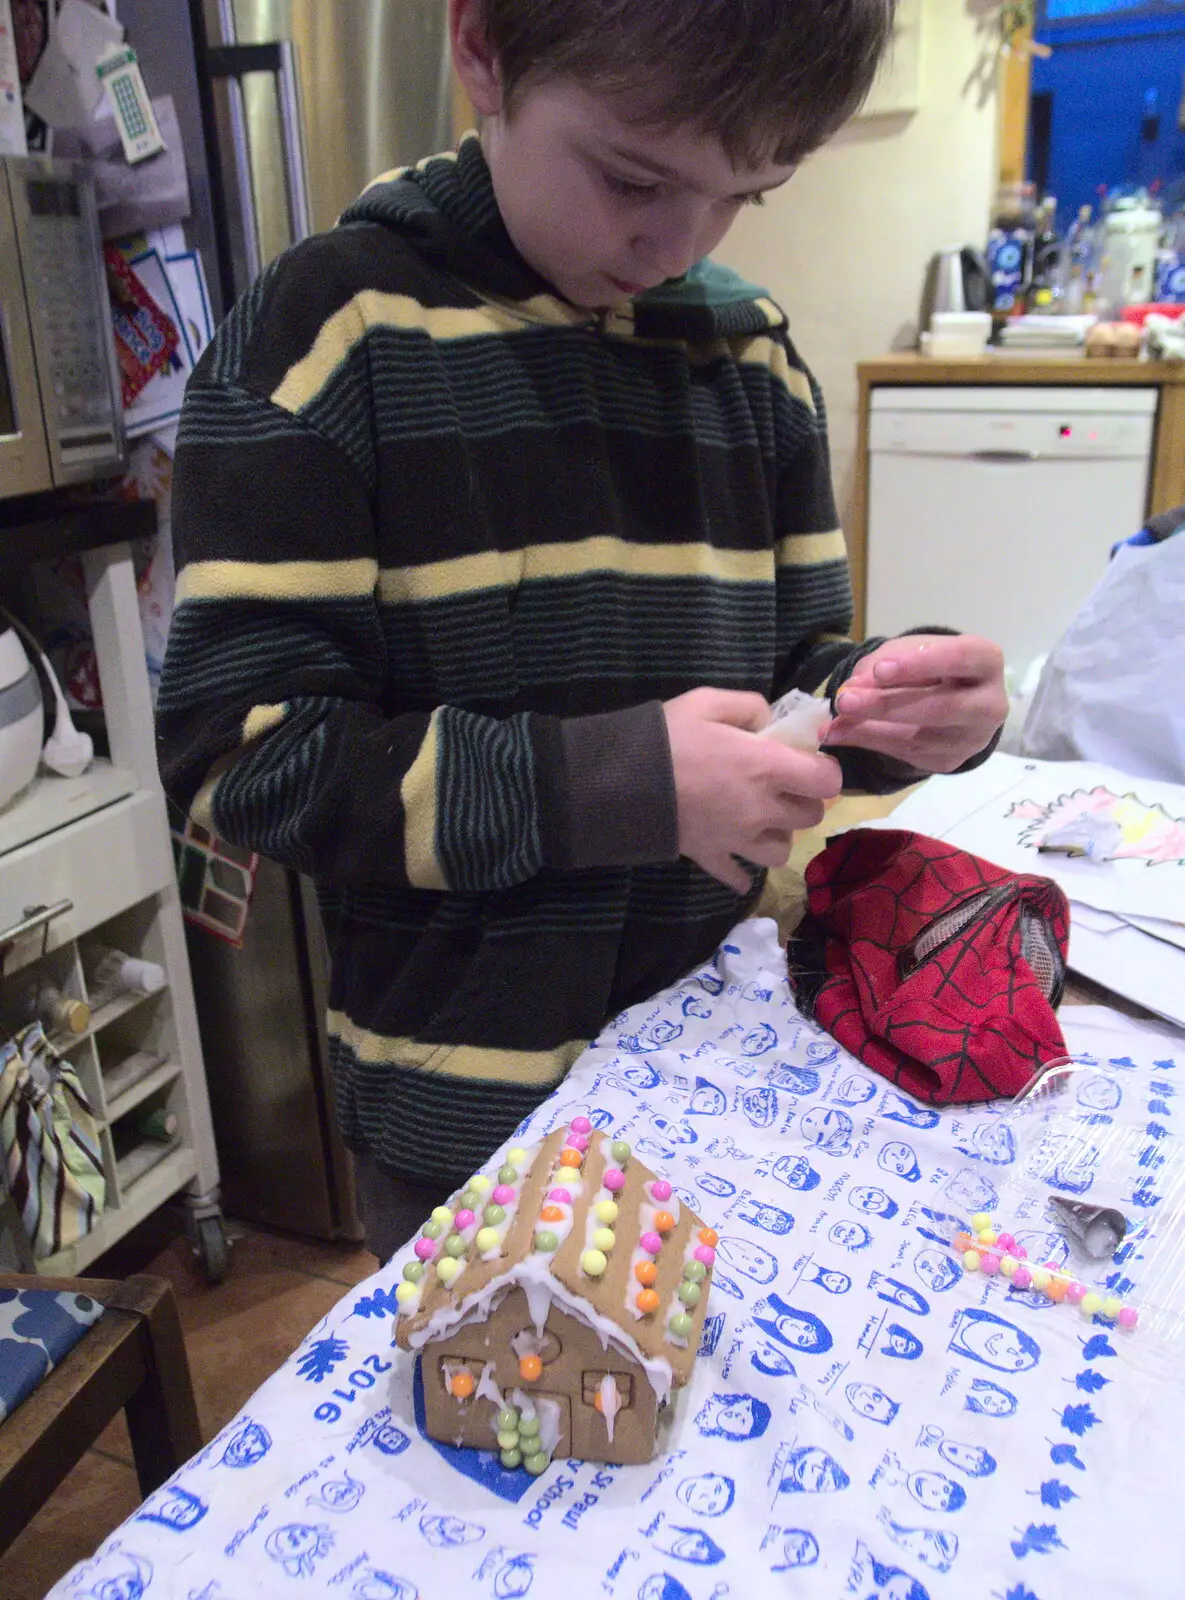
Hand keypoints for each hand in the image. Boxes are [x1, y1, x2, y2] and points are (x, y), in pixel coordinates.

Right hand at [664, 687, 843, 892]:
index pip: (827, 780)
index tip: (805, 761)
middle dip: (802, 801)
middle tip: (780, 786)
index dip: (823, 770)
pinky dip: (741, 872)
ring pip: (782, 852)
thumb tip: (770, 722)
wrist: (619, 781)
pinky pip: (738, 878)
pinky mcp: (712, 858)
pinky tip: (734, 854)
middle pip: (810, 817)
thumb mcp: (707, 701)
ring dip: (777, 836)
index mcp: (767, 767)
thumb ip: (749, 706)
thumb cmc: (667, 737)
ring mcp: (738, 840)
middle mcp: (761, 809)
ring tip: (760, 820)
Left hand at [823, 634, 1006, 773]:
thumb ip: (883, 665)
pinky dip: (869, 743)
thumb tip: (850, 692)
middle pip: (941, 707)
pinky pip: (908, 754)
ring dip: (871, 729)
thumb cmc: (932, 663)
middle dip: (887, 704)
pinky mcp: (951, 760)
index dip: (918, 665)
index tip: (880, 670)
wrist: (954, 696)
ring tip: (835, 721)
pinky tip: (840, 734)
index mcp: (985, 661)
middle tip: (845, 700)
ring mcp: (973, 738)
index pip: (958, 659)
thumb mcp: (909, 651)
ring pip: (922, 738)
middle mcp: (990, 704)